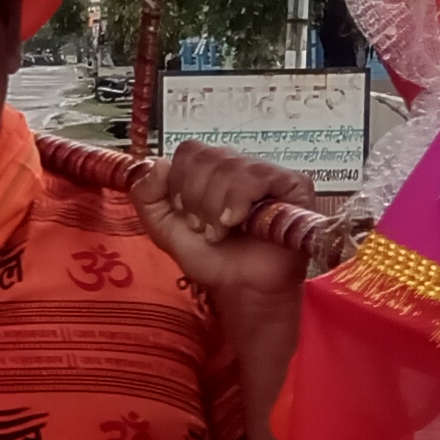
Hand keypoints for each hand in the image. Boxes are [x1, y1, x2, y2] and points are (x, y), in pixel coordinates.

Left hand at [130, 142, 316, 304]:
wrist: (242, 287)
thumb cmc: (212, 259)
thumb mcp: (165, 229)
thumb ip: (147, 196)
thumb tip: (158, 163)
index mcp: (211, 170)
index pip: (189, 151)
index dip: (180, 182)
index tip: (184, 214)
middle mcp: (238, 165)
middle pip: (206, 157)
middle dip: (196, 199)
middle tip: (203, 228)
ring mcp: (267, 172)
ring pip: (228, 167)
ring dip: (215, 207)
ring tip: (220, 232)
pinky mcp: (292, 184)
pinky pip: (256, 177)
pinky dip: (238, 202)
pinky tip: (237, 223)